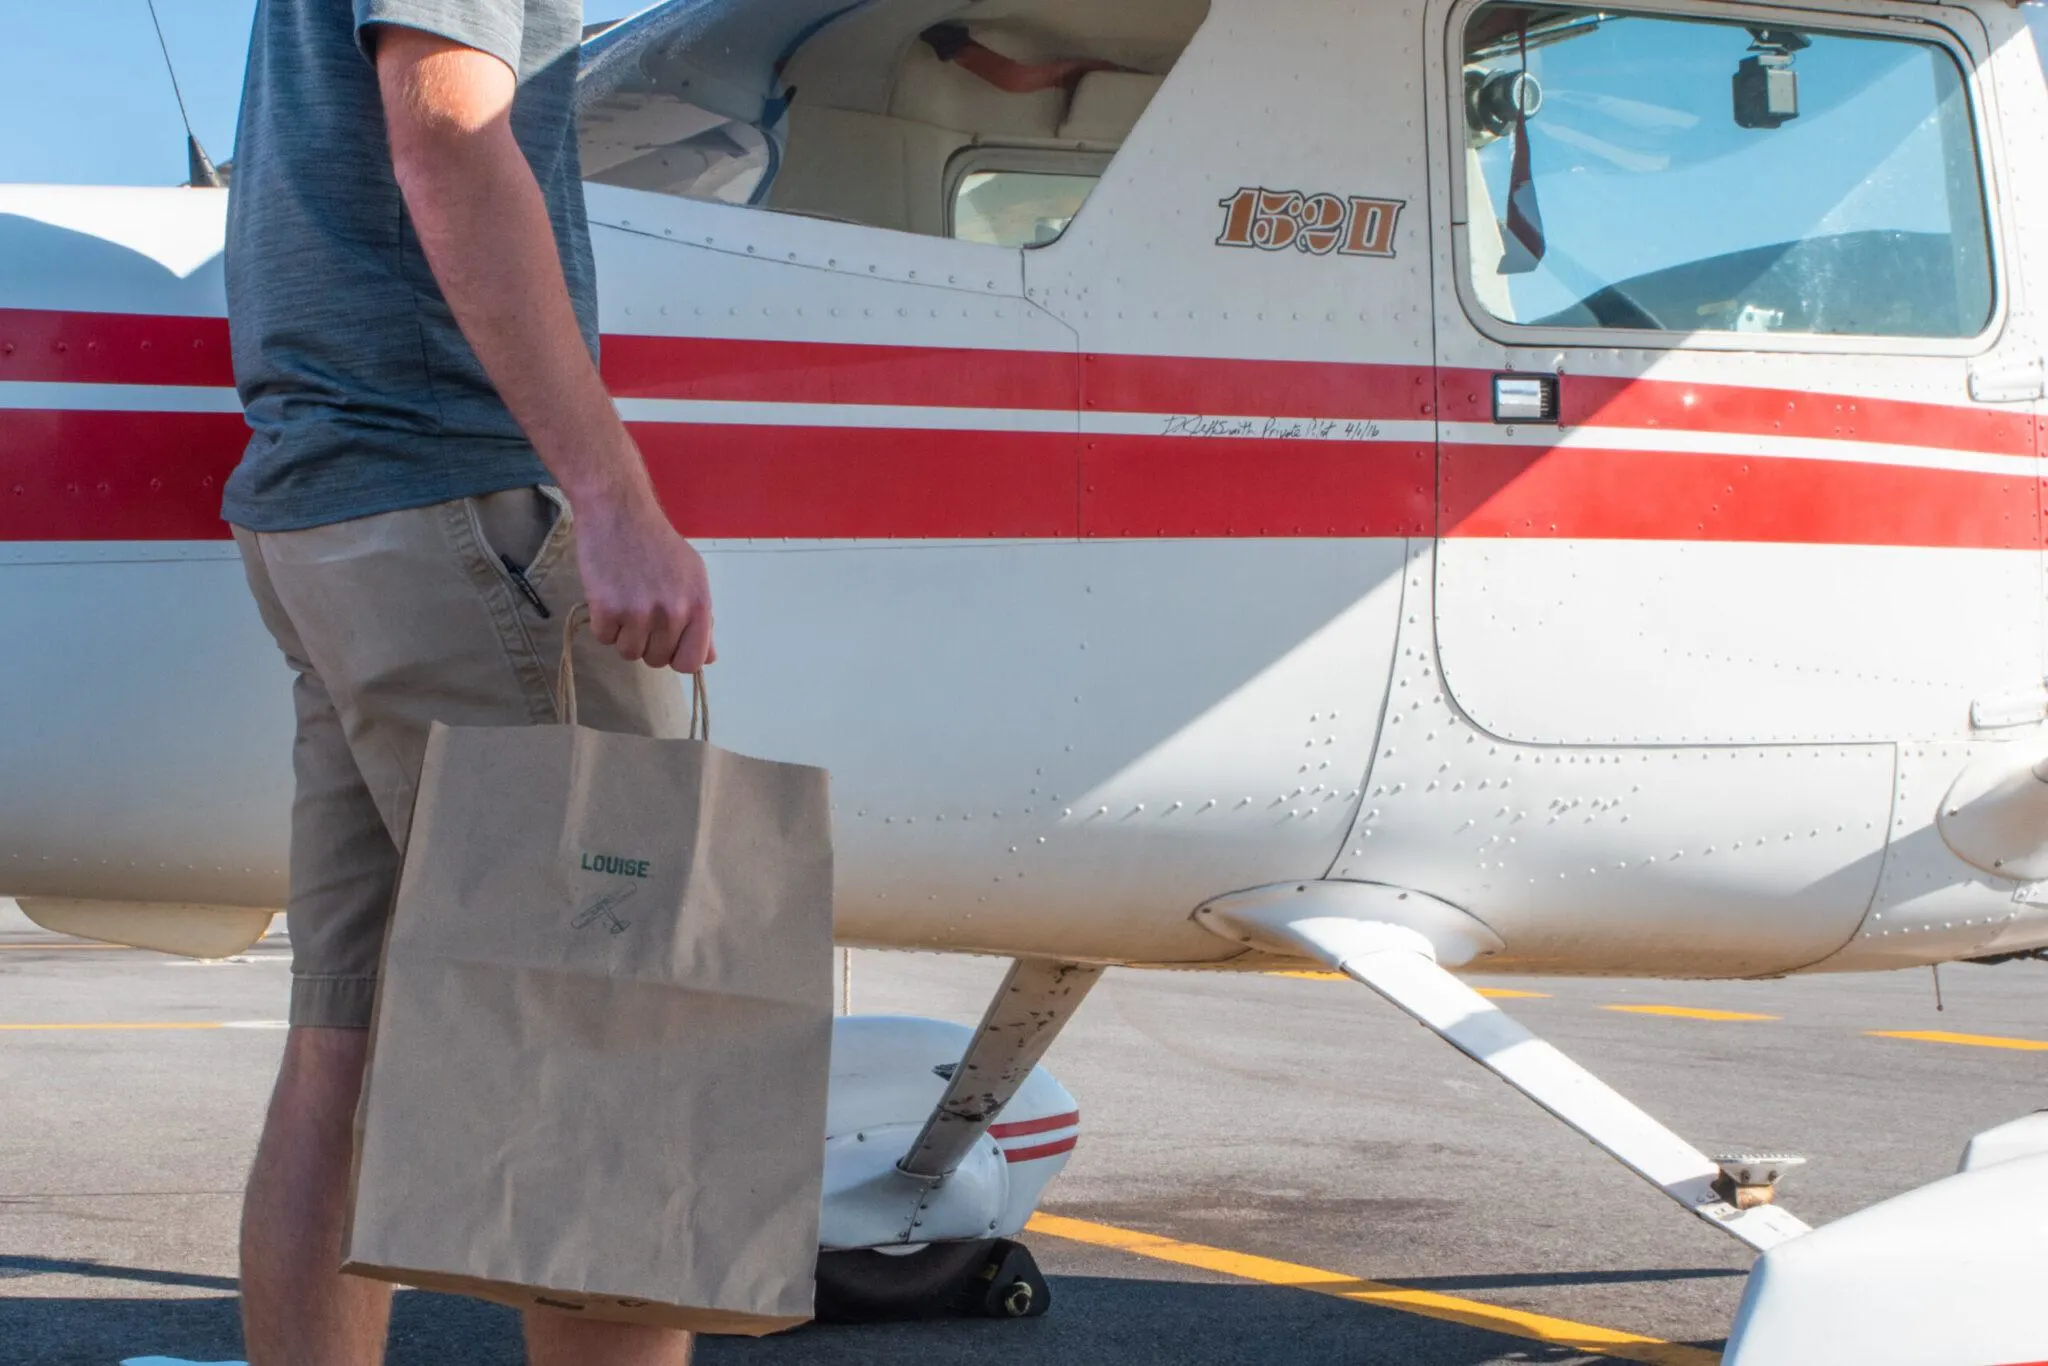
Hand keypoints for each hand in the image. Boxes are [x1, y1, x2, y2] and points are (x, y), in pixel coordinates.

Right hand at [572, 486, 715, 672]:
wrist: (619, 511)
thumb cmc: (657, 543)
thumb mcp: (692, 576)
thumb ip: (701, 619)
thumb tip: (709, 657)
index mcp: (699, 604)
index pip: (692, 662)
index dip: (677, 657)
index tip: (667, 644)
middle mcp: (673, 612)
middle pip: (658, 660)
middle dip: (648, 643)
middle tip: (641, 613)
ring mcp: (639, 612)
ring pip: (629, 653)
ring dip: (624, 635)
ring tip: (625, 603)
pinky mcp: (607, 609)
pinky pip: (604, 638)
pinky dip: (603, 624)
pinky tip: (608, 597)